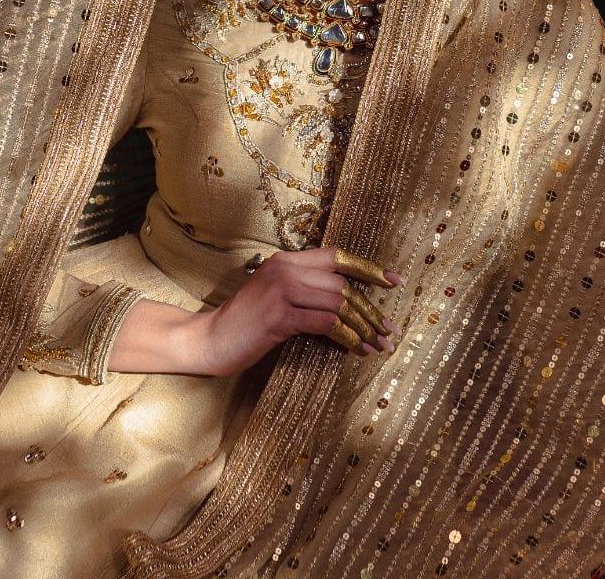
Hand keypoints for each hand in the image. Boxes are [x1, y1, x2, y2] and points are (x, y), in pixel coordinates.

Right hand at [195, 245, 404, 376]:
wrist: (210, 339)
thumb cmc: (246, 322)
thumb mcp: (276, 296)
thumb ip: (305, 290)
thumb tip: (348, 303)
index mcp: (286, 260)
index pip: (336, 256)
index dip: (367, 267)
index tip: (394, 280)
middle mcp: (285, 269)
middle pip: (342, 284)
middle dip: (370, 309)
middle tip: (389, 330)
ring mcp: (281, 291)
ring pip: (338, 303)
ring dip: (363, 326)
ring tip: (379, 344)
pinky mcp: (280, 316)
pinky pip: (325, 323)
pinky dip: (347, 337)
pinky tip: (358, 349)